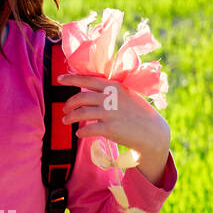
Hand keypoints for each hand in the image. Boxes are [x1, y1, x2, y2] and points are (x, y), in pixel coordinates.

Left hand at [56, 73, 171, 184]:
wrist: (152, 131)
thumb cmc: (138, 113)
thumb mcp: (126, 95)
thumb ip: (110, 91)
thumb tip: (90, 91)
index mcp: (113, 86)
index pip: (88, 80)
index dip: (71, 79)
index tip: (59, 79)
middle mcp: (111, 97)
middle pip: (81, 97)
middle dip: (69, 104)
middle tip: (64, 109)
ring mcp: (110, 113)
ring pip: (81, 113)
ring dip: (70, 117)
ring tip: (65, 121)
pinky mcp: (110, 129)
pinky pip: (88, 129)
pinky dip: (81, 131)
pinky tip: (79, 133)